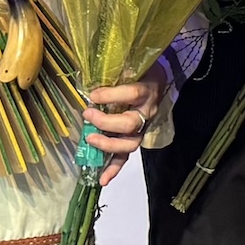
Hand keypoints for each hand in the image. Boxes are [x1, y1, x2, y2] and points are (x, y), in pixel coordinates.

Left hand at [84, 67, 168, 186]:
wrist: (158, 80)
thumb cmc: (141, 70)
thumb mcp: (131, 64)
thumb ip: (114, 70)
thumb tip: (89, 77)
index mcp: (147, 91)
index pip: (132, 94)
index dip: (111, 96)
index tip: (92, 95)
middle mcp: (146, 112)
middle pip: (129, 124)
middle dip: (105, 122)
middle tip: (87, 114)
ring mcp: (142, 128)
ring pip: (129, 144)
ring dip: (108, 145)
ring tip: (90, 140)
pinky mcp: (135, 138)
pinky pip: (125, 157)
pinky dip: (114, 169)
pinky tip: (102, 180)